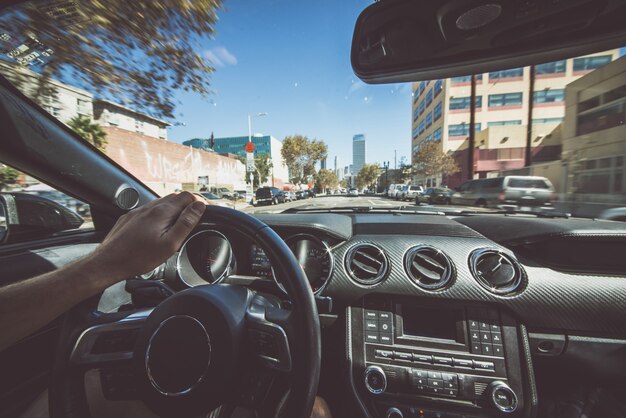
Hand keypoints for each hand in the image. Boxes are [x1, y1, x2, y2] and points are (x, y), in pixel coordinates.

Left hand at [88, 192, 205, 282]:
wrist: (109, 263)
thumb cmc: (138, 257)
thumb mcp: (170, 243)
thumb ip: (186, 222)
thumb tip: (199, 206)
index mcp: (162, 212)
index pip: (187, 196)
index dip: (199, 202)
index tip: (205, 211)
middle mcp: (149, 207)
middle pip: (175, 197)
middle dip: (187, 205)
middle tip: (194, 218)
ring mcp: (138, 211)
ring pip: (161, 203)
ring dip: (174, 209)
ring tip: (178, 225)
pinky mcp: (129, 218)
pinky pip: (149, 211)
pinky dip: (160, 215)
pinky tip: (159, 229)